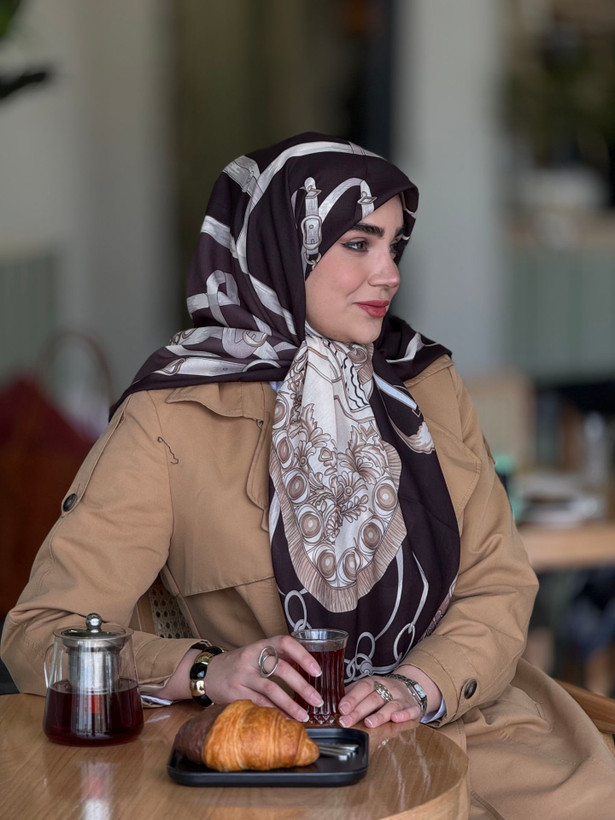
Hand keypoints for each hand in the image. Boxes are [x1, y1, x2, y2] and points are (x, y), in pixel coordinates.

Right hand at [204, 636, 324, 722]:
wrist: (209, 673)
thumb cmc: (240, 664)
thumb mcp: (257, 653)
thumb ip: (278, 657)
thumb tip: (309, 668)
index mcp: (261, 645)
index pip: (285, 642)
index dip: (303, 655)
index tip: (317, 671)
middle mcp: (251, 657)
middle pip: (280, 668)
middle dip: (302, 686)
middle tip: (317, 700)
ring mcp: (242, 675)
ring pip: (270, 689)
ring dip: (290, 705)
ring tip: (305, 716)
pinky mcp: (234, 692)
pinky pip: (258, 703)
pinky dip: (274, 712)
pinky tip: (285, 719)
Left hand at [338, 666, 440, 728]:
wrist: (411, 687)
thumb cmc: (383, 691)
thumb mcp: (368, 688)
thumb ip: (352, 693)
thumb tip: (333, 701)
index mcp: (374, 682)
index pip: (362, 687)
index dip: (351, 698)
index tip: (341, 708)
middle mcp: (387, 688)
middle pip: (373, 699)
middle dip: (359, 711)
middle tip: (346, 721)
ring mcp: (400, 698)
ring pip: (390, 706)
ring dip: (379, 715)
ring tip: (369, 723)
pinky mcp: (412, 707)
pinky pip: (410, 711)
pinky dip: (404, 715)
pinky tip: (396, 719)